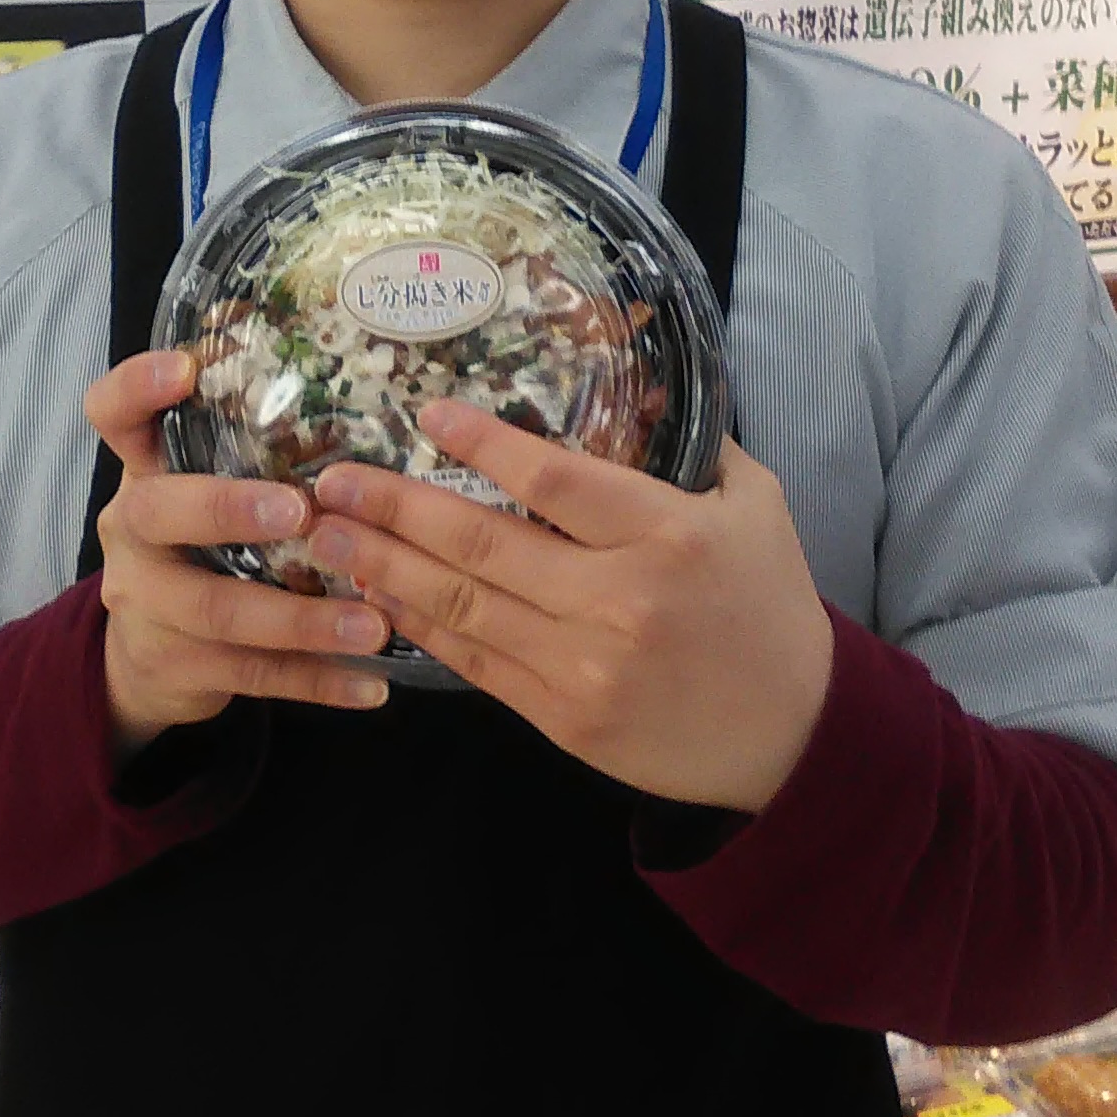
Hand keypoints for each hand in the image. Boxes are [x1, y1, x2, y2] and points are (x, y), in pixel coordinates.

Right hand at [82, 350, 389, 747]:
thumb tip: (376, 417)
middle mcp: (131, 530)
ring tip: (374, 624)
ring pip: (219, 610)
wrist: (148, 655)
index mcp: (143, 472)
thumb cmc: (202, 546)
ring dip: (303, 618)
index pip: (113, 414)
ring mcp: (144, 601)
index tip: (184, 369)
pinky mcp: (172, 663)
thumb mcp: (208, 490)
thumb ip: (258, 456)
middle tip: (303, 511)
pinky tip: (371, 686)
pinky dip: (317, 680)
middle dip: (229, 509)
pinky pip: (251, 674)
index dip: (137, 387)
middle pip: (159, 511)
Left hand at [303, 401, 835, 814]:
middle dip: (393, 508)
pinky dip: (419, 627)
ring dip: (382, 567)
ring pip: (462, 605)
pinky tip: (377, 596)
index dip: (481, 446)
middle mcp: (617, 599)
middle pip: (482, 543)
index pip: (553, 480)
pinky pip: (475, 663)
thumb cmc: (770, 607)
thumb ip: (696, 446)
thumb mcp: (756, 507)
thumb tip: (641, 382)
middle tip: (330, 479)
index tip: (426, 415)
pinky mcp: (563, 718)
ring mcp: (584, 665)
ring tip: (323, 534)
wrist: (792, 733)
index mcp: (666, 533)